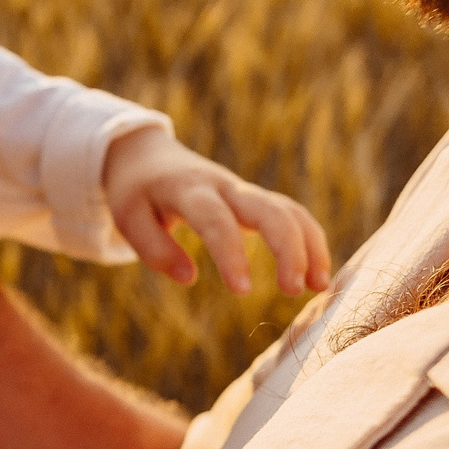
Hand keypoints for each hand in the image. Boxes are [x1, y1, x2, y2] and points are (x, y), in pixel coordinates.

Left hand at [102, 126, 332, 294]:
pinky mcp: (255, 200)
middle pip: (268, 208)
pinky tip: (318, 274)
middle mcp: (223, 187)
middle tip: (294, 290)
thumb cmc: (136, 193)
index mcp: (187, 190)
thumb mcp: (128, 218)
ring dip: (310, 244)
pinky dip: (310, 240)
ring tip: (320, 286)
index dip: (231, 254)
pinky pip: (291, 214)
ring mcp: (243, 191)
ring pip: (288, 209)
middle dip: (287, 247)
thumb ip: (154, 249)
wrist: (148, 156)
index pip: (216, 220)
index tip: (243, 292)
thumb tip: (189, 278)